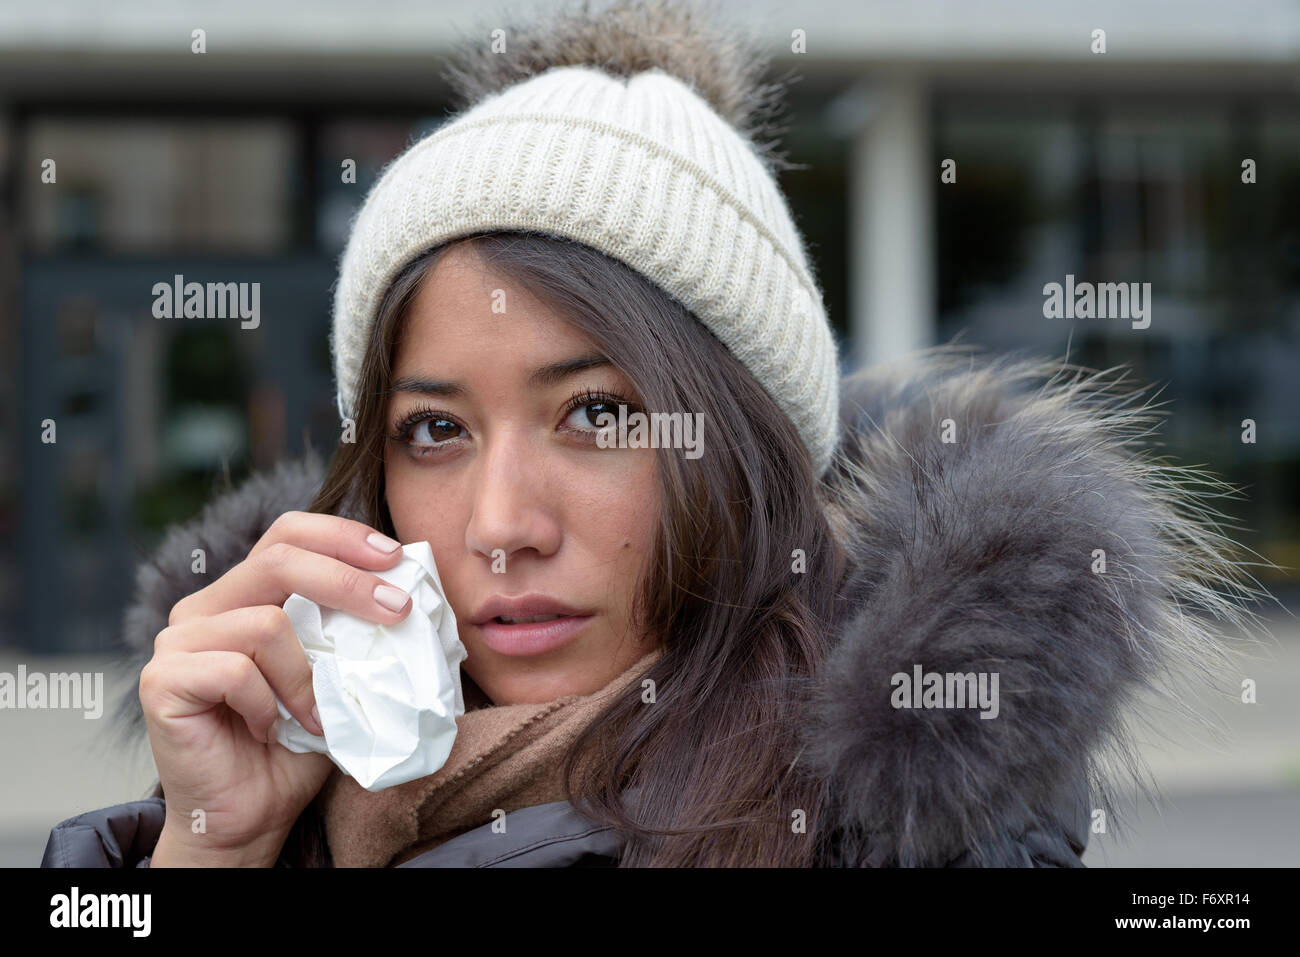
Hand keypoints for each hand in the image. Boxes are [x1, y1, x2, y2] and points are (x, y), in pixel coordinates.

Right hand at [141, 511, 412, 865]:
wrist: (250, 816)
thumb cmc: (295, 745)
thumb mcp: (337, 675)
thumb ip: (353, 630)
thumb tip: (411, 592)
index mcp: (243, 594)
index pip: (287, 533)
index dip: (341, 536)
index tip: (394, 556)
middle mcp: (204, 607)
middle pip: (280, 560)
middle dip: (348, 581)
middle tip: (398, 611)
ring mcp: (177, 641)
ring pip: (266, 623)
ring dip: (308, 676)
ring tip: (316, 716)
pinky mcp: (162, 679)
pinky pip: (236, 669)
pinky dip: (269, 703)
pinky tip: (267, 729)